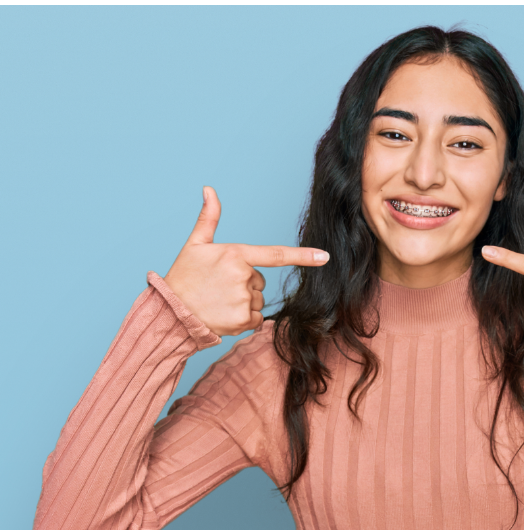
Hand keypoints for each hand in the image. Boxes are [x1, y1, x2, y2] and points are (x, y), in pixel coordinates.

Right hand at [163, 186, 329, 336]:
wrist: (171, 312)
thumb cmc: (183, 276)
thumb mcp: (195, 244)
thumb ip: (209, 217)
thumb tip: (209, 189)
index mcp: (236, 255)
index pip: (276, 254)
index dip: (303, 256)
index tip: (325, 257)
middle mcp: (243, 276)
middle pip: (260, 281)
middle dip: (245, 284)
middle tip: (219, 287)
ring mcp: (244, 299)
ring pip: (258, 300)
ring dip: (243, 303)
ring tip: (218, 301)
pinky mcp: (243, 320)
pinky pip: (256, 319)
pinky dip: (243, 320)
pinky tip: (223, 314)